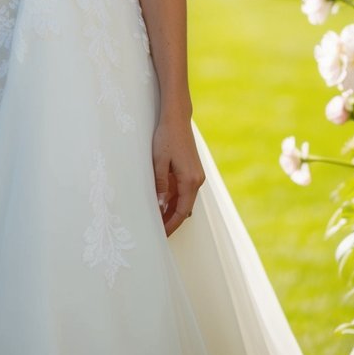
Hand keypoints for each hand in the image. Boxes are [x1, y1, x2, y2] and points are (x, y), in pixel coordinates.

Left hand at [152, 112, 204, 237]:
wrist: (177, 119)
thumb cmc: (166, 138)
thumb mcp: (159, 162)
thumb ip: (160, 186)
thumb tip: (161, 207)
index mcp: (190, 181)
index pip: (182, 212)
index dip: (171, 225)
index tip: (161, 235)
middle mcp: (197, 180)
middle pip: (185, 209)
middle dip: (171, 221)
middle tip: (156, 231)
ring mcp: (196, 175)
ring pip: (184, 200)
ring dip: (172, 210)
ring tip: (156, 219)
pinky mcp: (192, 170)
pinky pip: (184, 190)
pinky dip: (174, 199)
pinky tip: (162, 202)